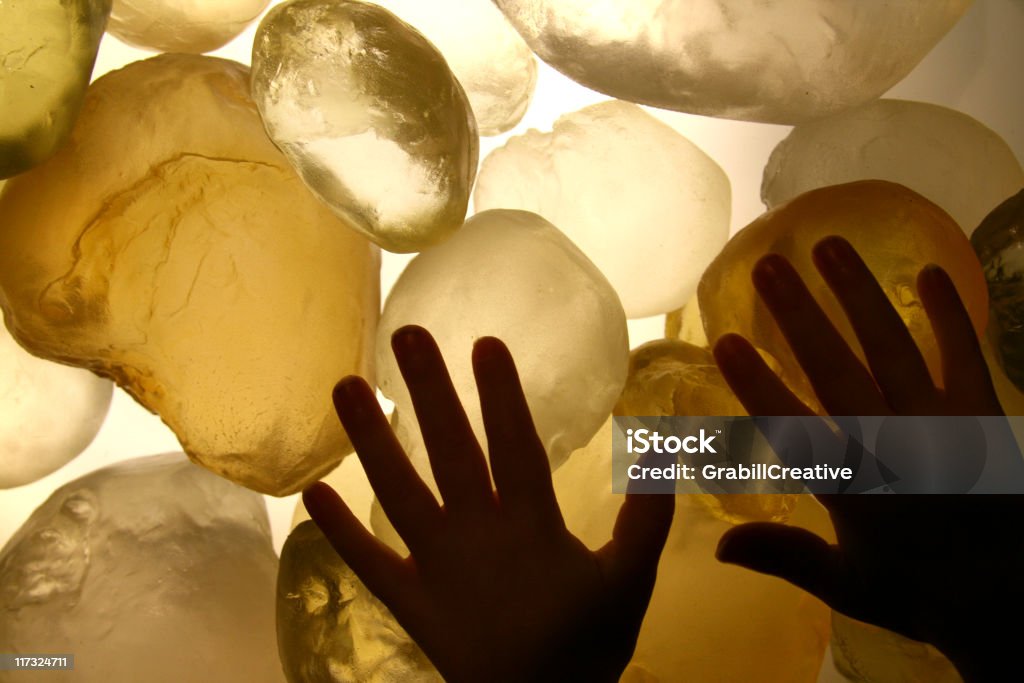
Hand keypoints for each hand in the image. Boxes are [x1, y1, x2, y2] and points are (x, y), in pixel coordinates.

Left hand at [304, 325, 673, 682]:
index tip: (484, 341)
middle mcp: (475, 533)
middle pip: (450, 450)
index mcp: (530, 525)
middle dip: (429, 391)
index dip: (501, 393)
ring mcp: (434, 564)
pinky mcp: (407, 599)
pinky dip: (338, 530)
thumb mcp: (630, 581)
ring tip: (345, 386)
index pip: (515, 444)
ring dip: (371, 439)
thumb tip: (661, 449)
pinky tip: (312, 491)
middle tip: (404, 334)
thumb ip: (645, 517)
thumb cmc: (585, 644)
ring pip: (399, 490)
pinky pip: (367, 561)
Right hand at [711, 236, 1020, 680]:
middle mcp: (894, 445)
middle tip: (769, 268)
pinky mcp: (982, 415)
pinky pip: (965, 355)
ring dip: (858, 295)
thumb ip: (785, 557)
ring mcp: (941, 424)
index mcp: (855, 489)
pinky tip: (931, 272)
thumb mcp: (849, 585)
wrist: (1010, 598)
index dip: (758, 384)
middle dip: (800, 318)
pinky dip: (949, 315)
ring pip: (893, 348)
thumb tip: (719, 547)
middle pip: (838, 370)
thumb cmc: (922, 592)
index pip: (795, 427)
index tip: (725, 342)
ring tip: (829, 247)